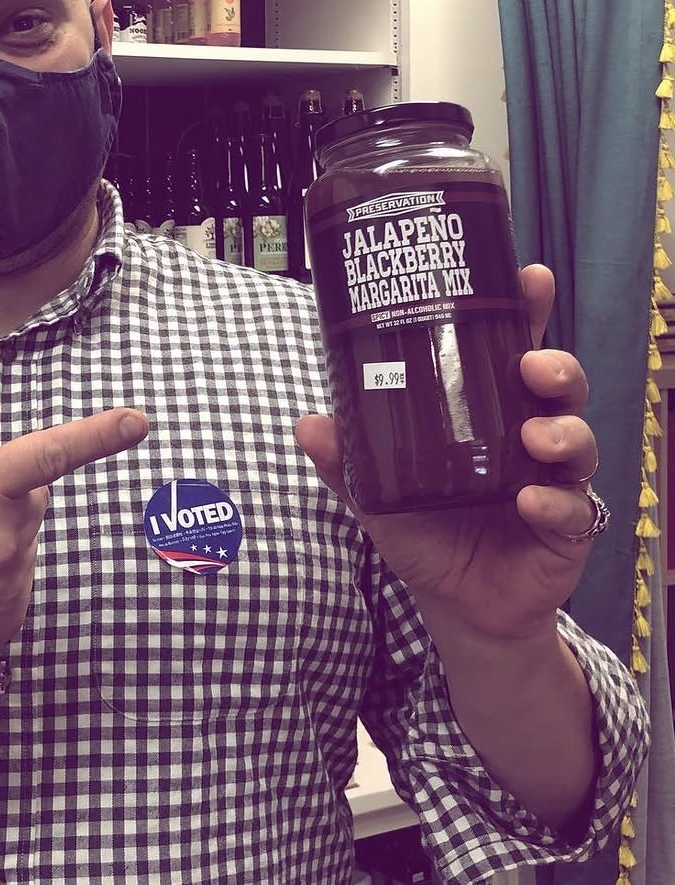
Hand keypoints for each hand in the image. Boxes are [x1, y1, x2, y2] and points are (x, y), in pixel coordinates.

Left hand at [295, 264, 598, 640]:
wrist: (454, 606)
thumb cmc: (424, 530)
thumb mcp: (375, 493)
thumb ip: (345, 461)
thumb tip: (308, 423)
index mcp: (488, 411)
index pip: (513, 350)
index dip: (526, 312)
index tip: (530, 278)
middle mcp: (528, 435)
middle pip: (558, 385)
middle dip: (555, 365)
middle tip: (532, 363)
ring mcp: (554, 480)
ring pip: (577, 439)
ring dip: (561, 430)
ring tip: (534, 435)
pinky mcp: (567, 530)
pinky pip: (575, 510)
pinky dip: (555, 503)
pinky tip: (531, 502)